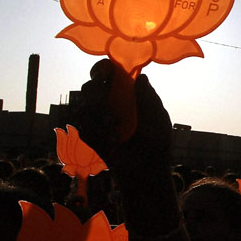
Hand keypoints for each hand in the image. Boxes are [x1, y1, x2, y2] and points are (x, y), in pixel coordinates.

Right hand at [76, 59, 171, 174]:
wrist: (147, 171)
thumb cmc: (156, 143)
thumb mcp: (158, 118)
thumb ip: (149, 98)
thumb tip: (142, 77)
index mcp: (125, 94)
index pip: (107, 74)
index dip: (102, 69)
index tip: (103, 74)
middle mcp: (108, 105)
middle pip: (89, 88)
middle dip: (94, 92)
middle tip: (105, 101)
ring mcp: (96, 121)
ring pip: (82, 108)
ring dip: (97, 116)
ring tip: (114, 128)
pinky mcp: (89, 139)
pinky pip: (83, 130)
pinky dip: (96, 134)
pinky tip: (111, 141)